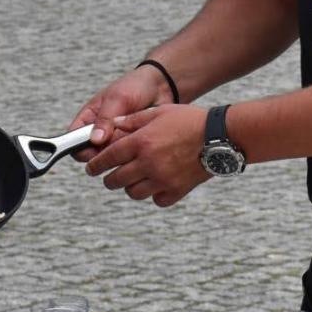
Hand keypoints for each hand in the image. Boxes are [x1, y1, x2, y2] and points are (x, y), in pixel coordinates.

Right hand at [67, 66, 173, 161]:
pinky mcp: (131, 147)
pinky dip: (134, 149)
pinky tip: (143, 136)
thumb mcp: (117, 98)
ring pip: (111, 156)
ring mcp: (115, 142)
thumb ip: (105, 119)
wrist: (161, 87)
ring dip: (122, 147)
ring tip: (134, 131)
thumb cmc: (134, 86)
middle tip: (119, 136)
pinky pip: (128, 156)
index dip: (79, 147)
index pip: (73, 140)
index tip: (94, 146)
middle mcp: (99, 133)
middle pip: (92, 154)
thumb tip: (95, 140)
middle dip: (105, 149)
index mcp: (88, 119)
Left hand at [85, 104, 210, 206]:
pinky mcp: (177, 190)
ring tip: (133, 180)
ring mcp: (163, 179)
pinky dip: (154, 194)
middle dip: (108, 178)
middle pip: (115, 180)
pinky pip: (157, 199)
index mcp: (141, 142)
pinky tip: (156, 185)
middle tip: (109, 177)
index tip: (91, 168)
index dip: (95, 164)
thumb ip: (133, 120)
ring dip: (130, 187)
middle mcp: (148, 163)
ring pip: (133, 193)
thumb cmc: (190, 120)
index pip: (107, 158)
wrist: (221, 136)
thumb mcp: (159, 112)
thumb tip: (113, 125)